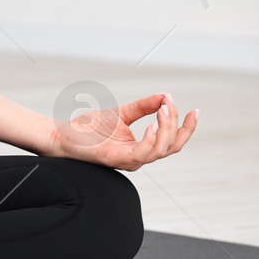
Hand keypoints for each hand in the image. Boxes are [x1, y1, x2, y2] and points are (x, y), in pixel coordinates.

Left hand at [51, 92, 197, 170]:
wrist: (63, 136)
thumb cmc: (89, 129)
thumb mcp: (122, 114)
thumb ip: (143, 107)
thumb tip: (165, 97)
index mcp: (142, 148)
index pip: (173, 142)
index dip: (186, 128)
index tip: (195, 110)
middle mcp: (139, 157)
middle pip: (172, 146)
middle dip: (177, 124)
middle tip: (171, 105)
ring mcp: (129, 161)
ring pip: (161, 150)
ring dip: (166, 129)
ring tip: (163, 110)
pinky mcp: (117, 160)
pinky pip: (142, 154)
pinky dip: (151, 139)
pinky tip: (151, 125)